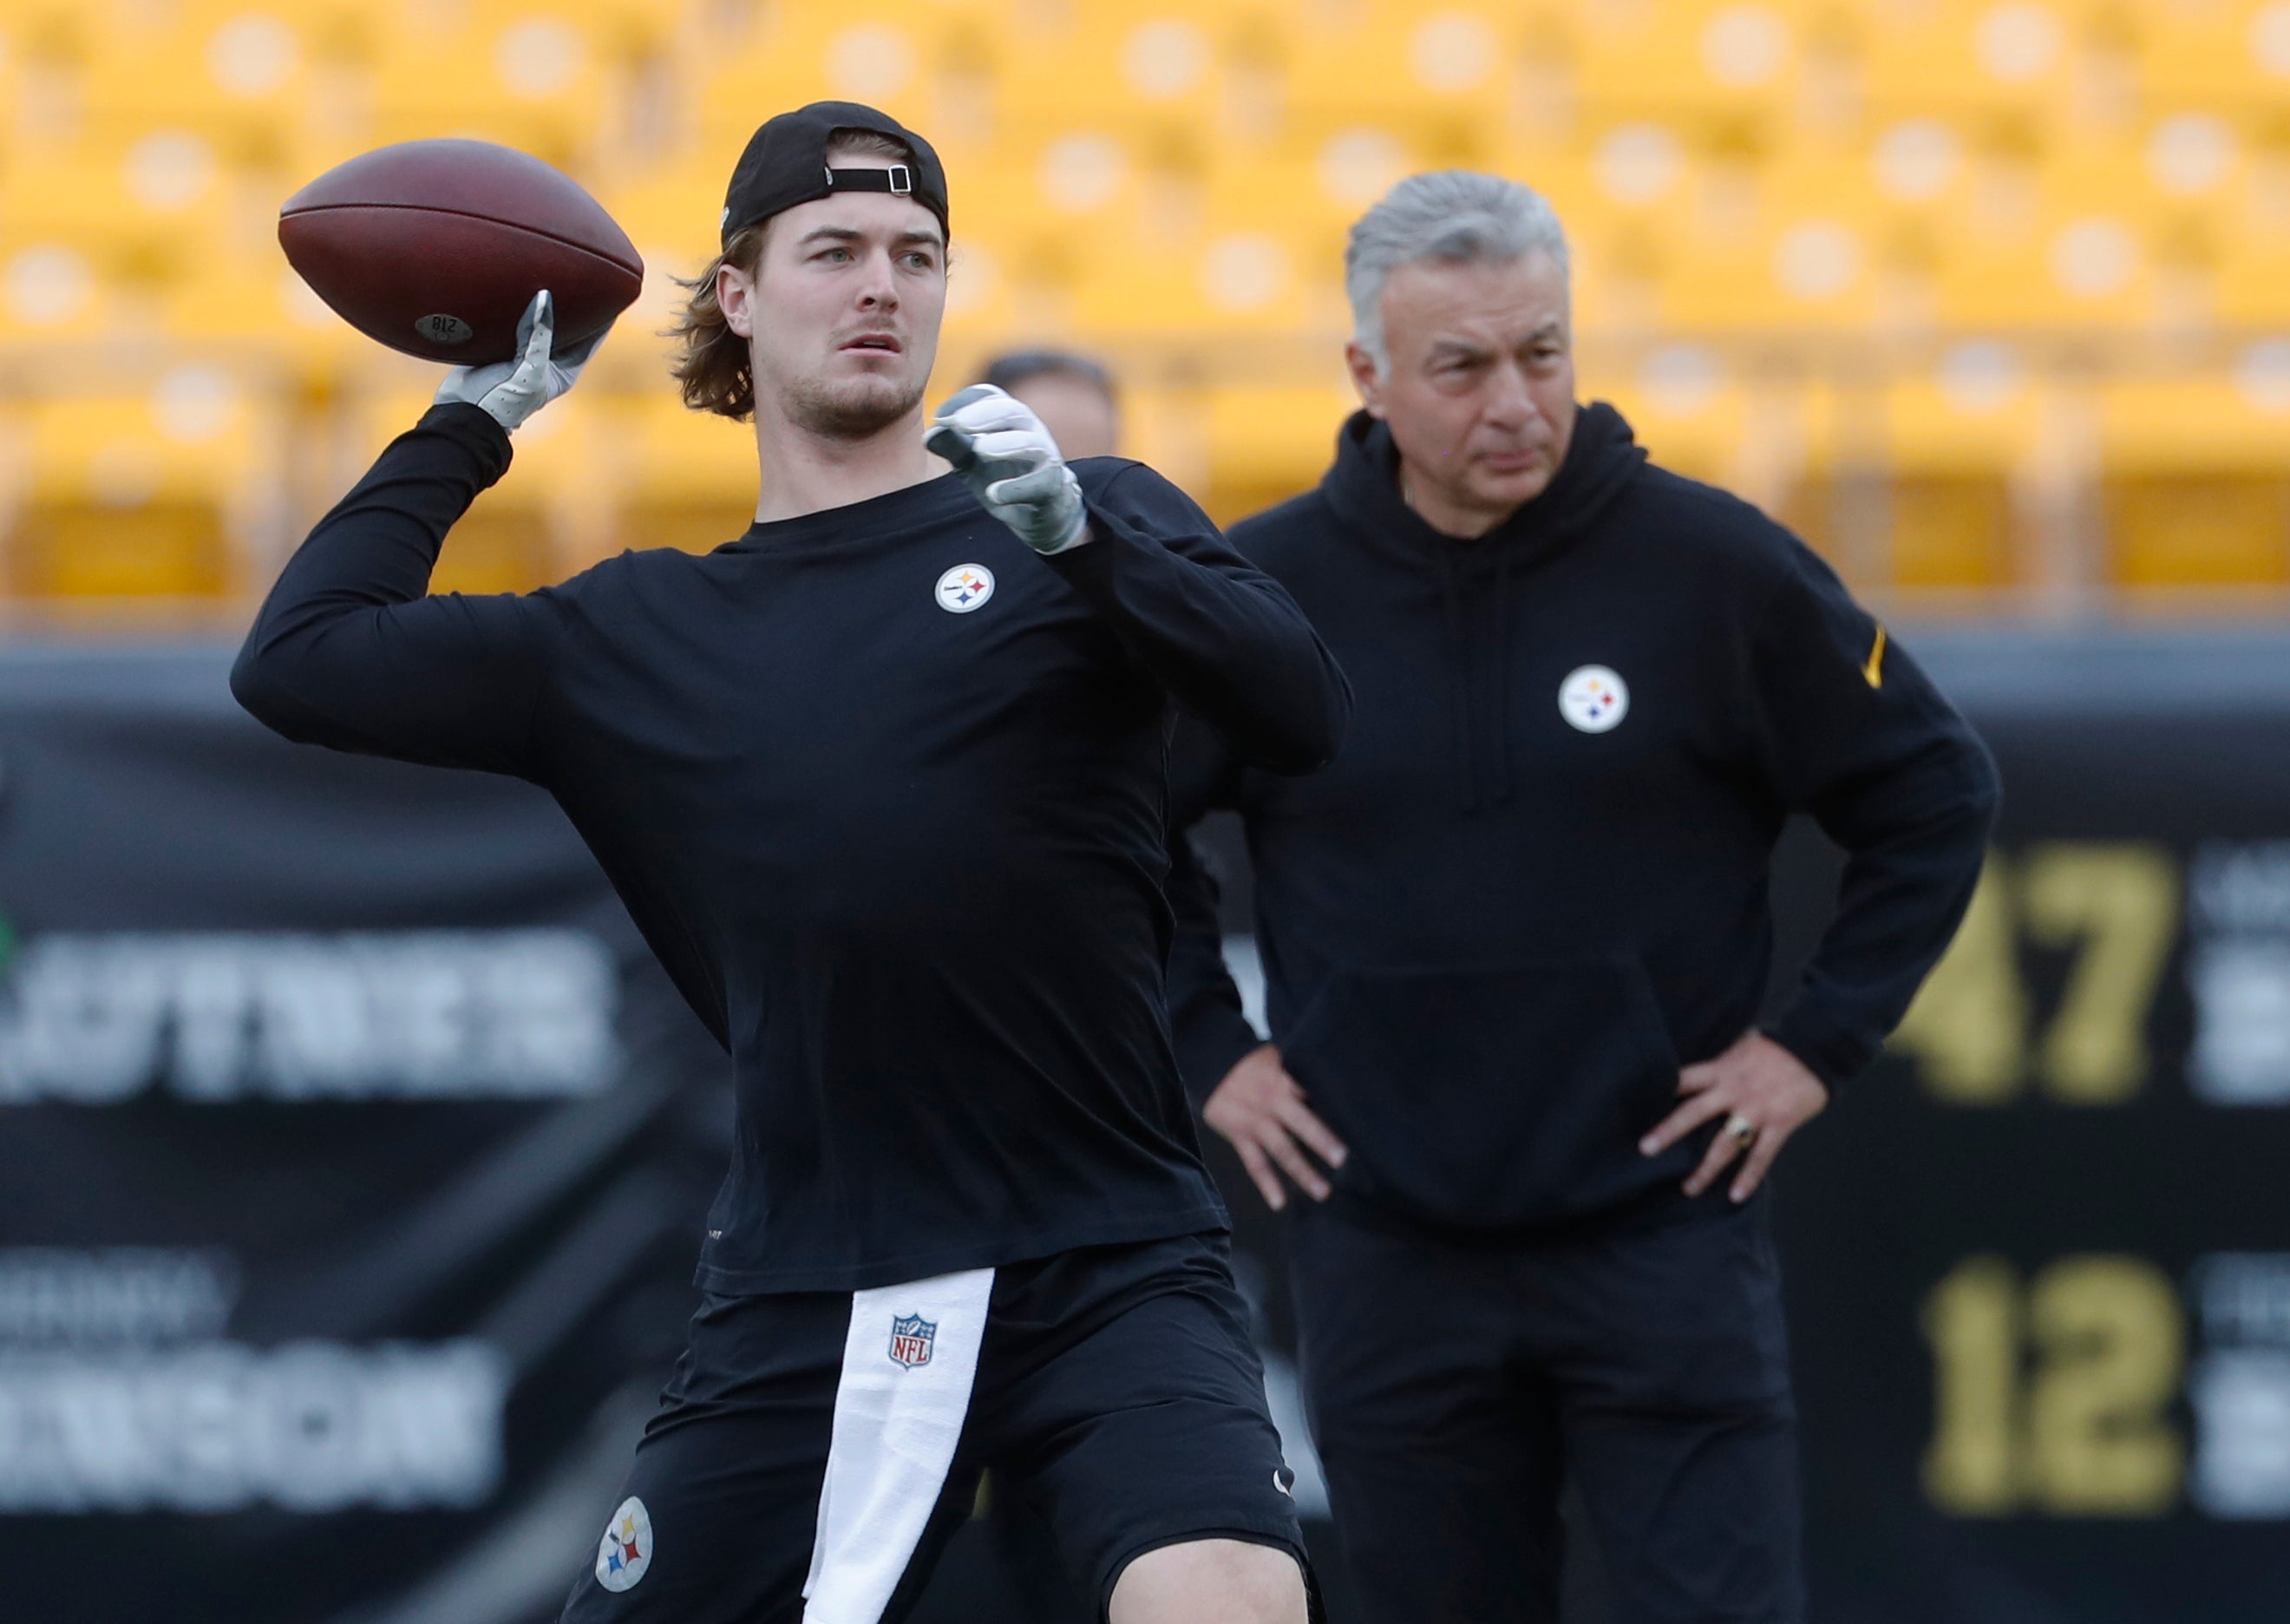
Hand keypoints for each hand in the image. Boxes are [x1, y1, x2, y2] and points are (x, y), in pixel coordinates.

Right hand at [434, 289, 604, 432]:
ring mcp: (525, 352)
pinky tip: (520, 284)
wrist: (463, 412)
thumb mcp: (528, 368)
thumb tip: (545, 297)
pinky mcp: (502, 345)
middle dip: (574, 304)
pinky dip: (519, 305)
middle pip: (568, 326)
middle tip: (581, 273)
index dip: (603, 316)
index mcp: (564, 370)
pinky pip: (516, 321)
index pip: (591, 338)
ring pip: (541, 321)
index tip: (612, 290)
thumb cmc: (502, 399)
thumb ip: (538, 334)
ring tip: (553, 272)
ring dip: (545, 302)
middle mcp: (548, 360)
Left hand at [923, 383, 1088, 554]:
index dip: (965, 401)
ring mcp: (1046, 457)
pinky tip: (994, 495)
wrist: (1041, 513)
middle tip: (959, 423)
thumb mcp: (971, 462)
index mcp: (1008, 418)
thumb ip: (952, 447)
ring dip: (1006, 444)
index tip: (939, 417)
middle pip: (1013, 411)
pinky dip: (1017, 488)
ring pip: (1031, 443)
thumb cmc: (1004, 477)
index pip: (990, 396)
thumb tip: (929, 436)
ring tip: (981, 449)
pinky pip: (1041, 483)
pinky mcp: (1054, 486)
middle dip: (986, 414)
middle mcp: (1030, 430)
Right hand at [1201, 1044, 1348, 1211]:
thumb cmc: (1249, 1061)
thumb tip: (1331, 1082)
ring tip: (1323, 1192)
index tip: (1358, 1122)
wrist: (1209, 1061)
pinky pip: (1254, 1163)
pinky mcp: (1239, 1136)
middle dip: (1321, 1140)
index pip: (1314, 1092)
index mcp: (1285, 1079)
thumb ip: (1300, 1071)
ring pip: (1282, 1150)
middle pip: (1301, 1122)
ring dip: (1302, 1171)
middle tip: (1342, 1158)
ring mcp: (1255, 1122)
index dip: (1335, 1105)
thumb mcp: (1277, 1055)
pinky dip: (1266, 1184)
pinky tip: (1279, 1202)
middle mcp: (1272, 1102)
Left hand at [1639, 1030, 1828, 1203]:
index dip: (1660, 1090)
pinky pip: (1761, 1155)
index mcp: (1721, 1070)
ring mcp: (1756, 1109)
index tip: (1636, 1103)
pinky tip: (1735, 1196)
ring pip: (1725, 1143)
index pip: (1683, 1079)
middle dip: (1668, 1131)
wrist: (1816, 1047)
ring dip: (1705, 1169)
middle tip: (1645, 1149)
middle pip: (1694, 1112)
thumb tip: (1699, 1077)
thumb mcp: (1741, 1049)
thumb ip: (1720, 1067)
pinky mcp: (1779, 1123)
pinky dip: (1749, 1177)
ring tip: (1688, 1189)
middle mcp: (1734, 1090)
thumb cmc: (1776, 1048)